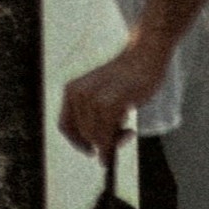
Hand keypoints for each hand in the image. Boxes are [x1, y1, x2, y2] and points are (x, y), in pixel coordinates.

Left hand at [57, 39, 169, 155]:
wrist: (143, 56)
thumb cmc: (127, 78)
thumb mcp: (102, 94)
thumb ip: (94, 114)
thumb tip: (98, 149)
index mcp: (71, 91)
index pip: (65, 126)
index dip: (77, 142)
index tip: (92, 152)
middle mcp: (77, 94)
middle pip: (83, 133)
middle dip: (102, 143)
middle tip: (124, 138)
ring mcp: (93, 98)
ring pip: (95, 135)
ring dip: (113, 141)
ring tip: (128, 133)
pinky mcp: (111, 102)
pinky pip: (107, 132)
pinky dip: (116, 140)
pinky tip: (130, 130)